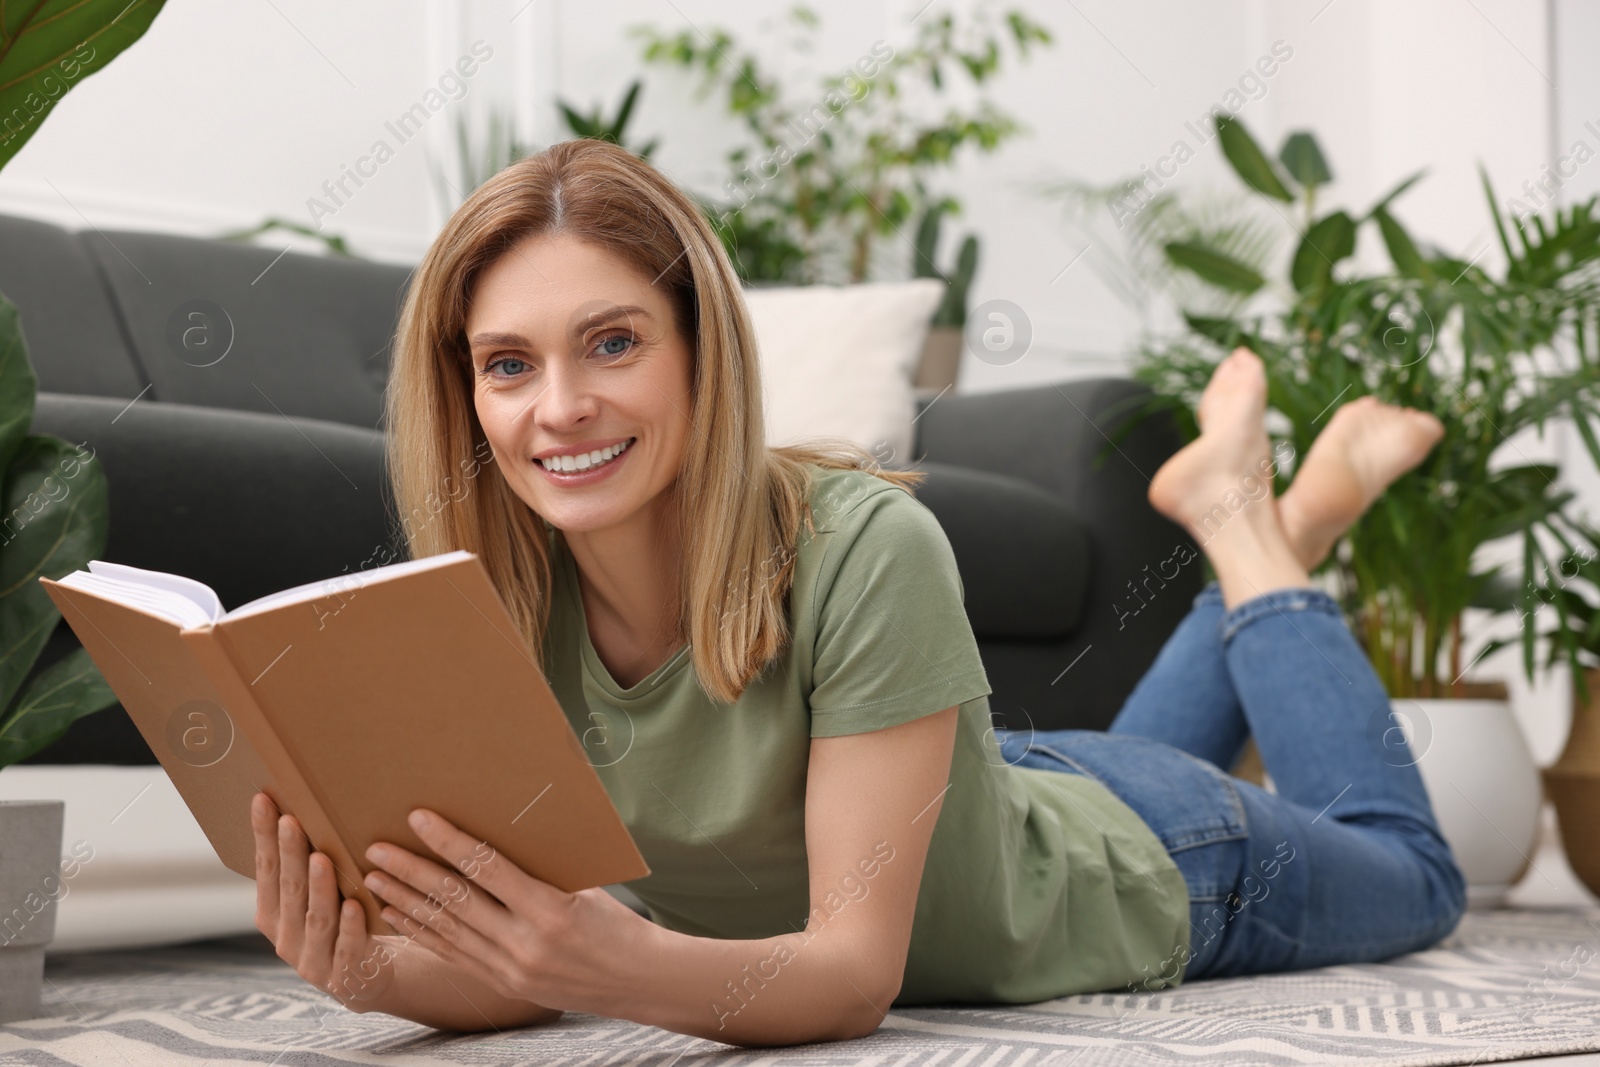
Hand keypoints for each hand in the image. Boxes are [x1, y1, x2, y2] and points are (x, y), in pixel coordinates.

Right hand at [251, 791, 406, 1009]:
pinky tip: (354, 904)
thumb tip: (306, 807)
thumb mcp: (318, 899)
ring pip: (316, 918)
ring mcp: (313, 961)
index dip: (264, 837)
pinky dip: (350, 926)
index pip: (266, 870)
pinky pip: (347, 948)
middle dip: (289, 854)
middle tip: (292, 819)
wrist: (372, 978)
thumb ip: (308, 868)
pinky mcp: (344, 976)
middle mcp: (286, 938)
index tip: (264, 800)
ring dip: (318, 887)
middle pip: (288, 890)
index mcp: (272, 915)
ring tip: (321, 857)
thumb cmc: (342, 924)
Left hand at [362, 807, 650, 1013]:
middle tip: (376, 848)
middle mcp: (524, 943)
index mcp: (550, 910)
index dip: (449, 841)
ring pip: (445, 929)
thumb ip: (538, 870)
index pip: (487, 868)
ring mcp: (510, 969)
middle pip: (455, 900)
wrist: (637, 981)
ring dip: (405, 901)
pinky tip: (398, 914)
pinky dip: (421, 933)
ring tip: (373, 878)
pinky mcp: (502, 984)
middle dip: (411, 871)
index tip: (418, 818)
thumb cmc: (616, 925)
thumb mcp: (584, 888)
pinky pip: (452, 954)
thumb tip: (492, 837)